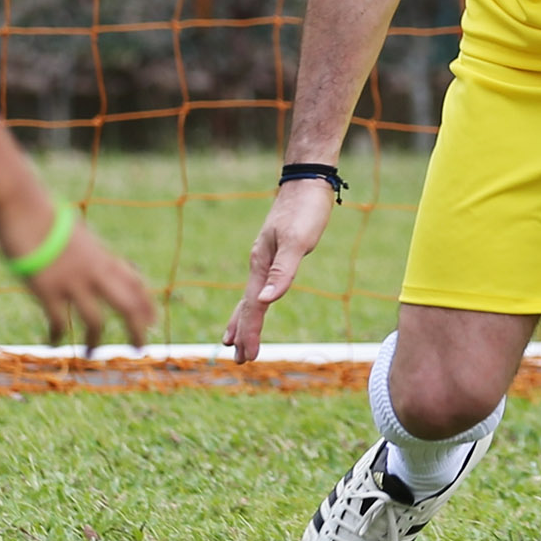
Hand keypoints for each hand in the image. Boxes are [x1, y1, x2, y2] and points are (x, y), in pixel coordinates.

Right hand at [0, 206, 159, 354]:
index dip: (146, 303)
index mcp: (102, 255)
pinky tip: (53, 342)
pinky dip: (57, 335)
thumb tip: (92, 257)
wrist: (22, 206)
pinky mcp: (47, 290)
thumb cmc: (42, 214)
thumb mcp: (76, 232)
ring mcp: (72, 281)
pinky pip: (59, 322)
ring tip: (93, 354)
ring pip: (96, 321)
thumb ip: (87, 251)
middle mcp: (94, 270)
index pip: (135, 282)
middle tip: (140, 348)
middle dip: (137, 329)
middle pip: (128, 305)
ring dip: (96, 341)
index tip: (152, 320)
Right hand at [222, 179, 336, 362]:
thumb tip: (266, 301)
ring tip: (232, 339)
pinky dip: (254, 301)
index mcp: (260, 264)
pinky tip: (256, 302)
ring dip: (243, 319)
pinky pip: (259, 284)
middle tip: (239, 359)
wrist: (307, 180)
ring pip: (249, 296)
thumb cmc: (305, 210)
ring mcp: (265, 258)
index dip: (250, 332)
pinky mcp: (274, 252)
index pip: (253, 307)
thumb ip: (283, 272)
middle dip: (242, 333)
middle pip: (246, 305)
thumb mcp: (298, 242)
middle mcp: (258, 263)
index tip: (248, 357)